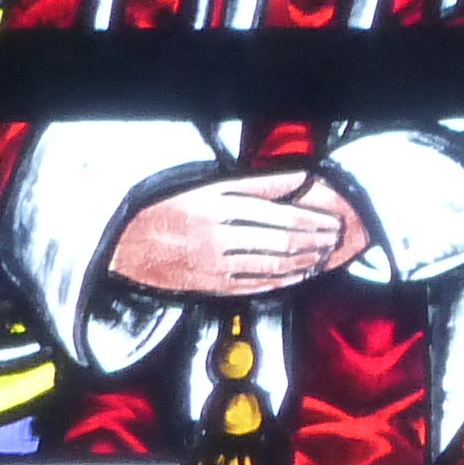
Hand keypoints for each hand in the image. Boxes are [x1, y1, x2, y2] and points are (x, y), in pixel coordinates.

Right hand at [103, 170, 373, 296]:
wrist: (128, 245)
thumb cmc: (171, 209)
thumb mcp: (210, 187)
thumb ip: (257, 185)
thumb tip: (299, 178)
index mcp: (216, 203)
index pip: (277, 212)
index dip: (311, 218)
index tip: (332, 218)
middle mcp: (216, 234)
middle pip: (279, 239)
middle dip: (314, 239)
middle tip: (335, 237)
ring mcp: (214, 263)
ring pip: (272, 264)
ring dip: (305, 260)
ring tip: (324, 253)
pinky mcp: (212, 286)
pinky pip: (257, 285)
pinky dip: (284, 279)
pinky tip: (299, 273)